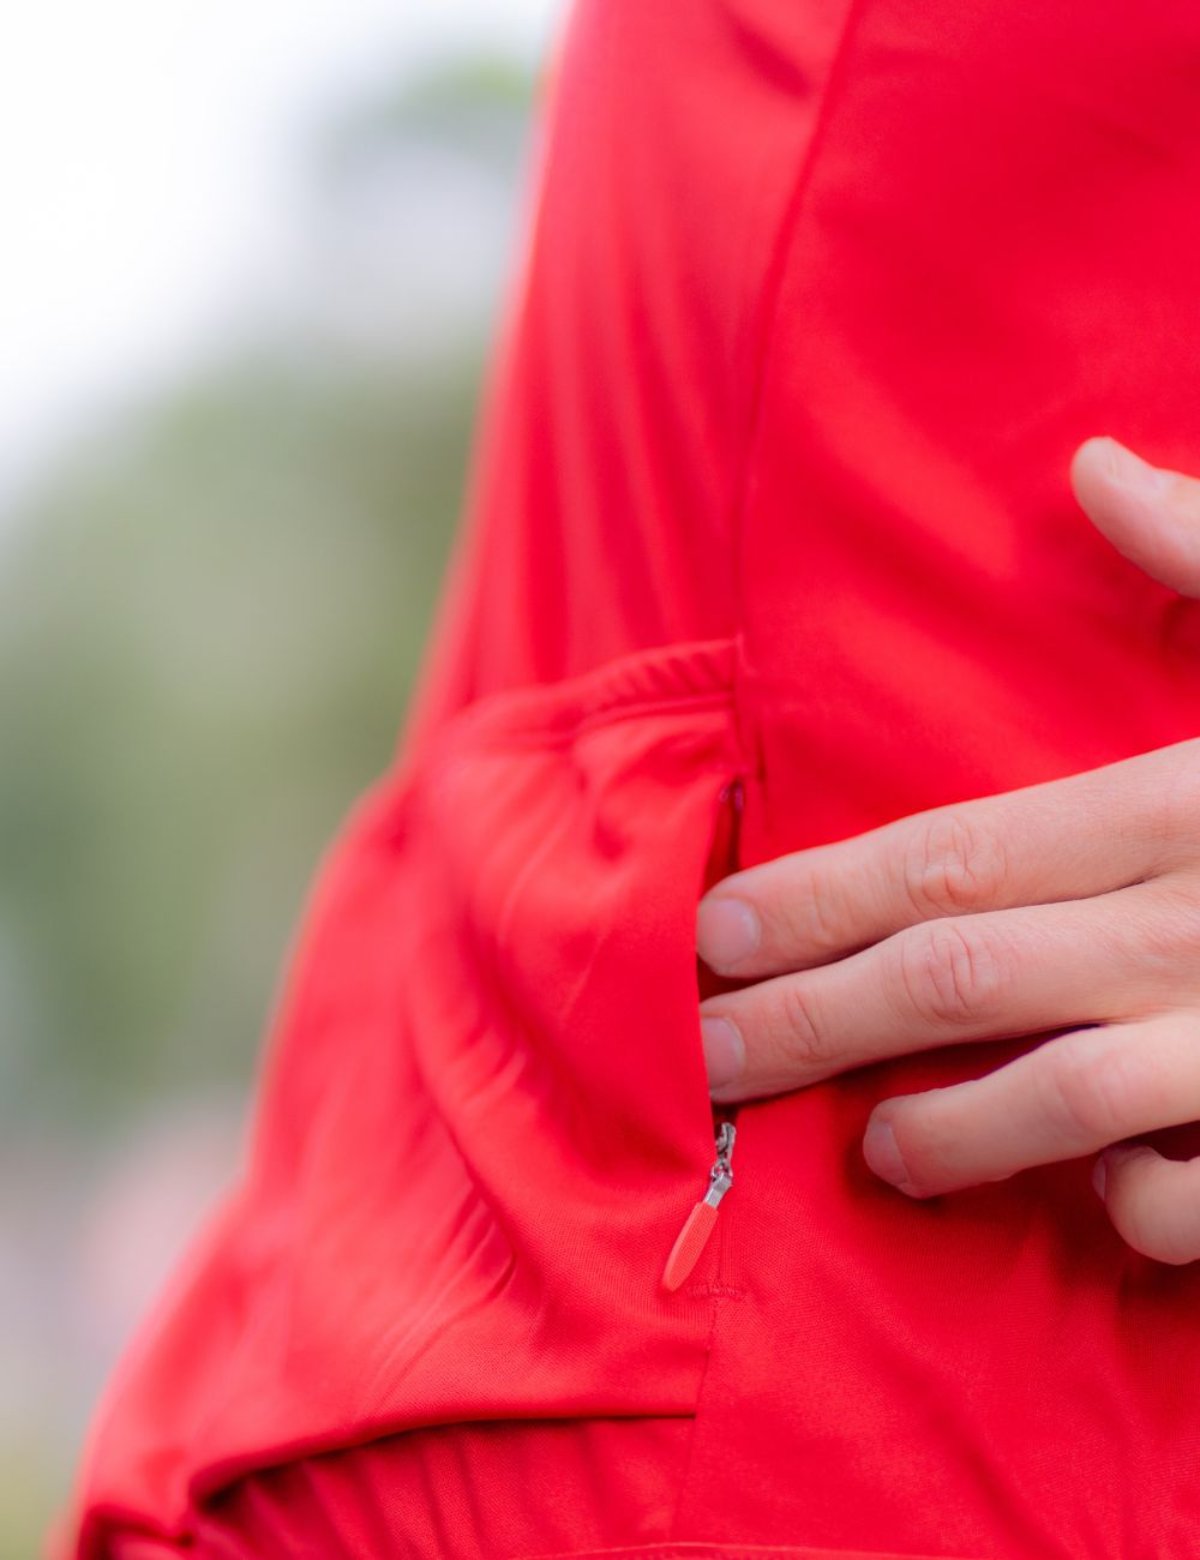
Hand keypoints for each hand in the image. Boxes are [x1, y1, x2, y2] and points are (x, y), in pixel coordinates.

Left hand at [696, 436, 1199, 1262]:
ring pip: (1065, 1096)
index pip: (956, 851)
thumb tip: (1094, 464)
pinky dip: (1146, 1213)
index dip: (821, 895)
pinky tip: (1098, 1211)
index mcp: (1190, 794)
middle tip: (700, 1058)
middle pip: (959, 975)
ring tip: (874, 1153)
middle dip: (812, 1022)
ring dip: (950, 1131)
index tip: (714, 933)